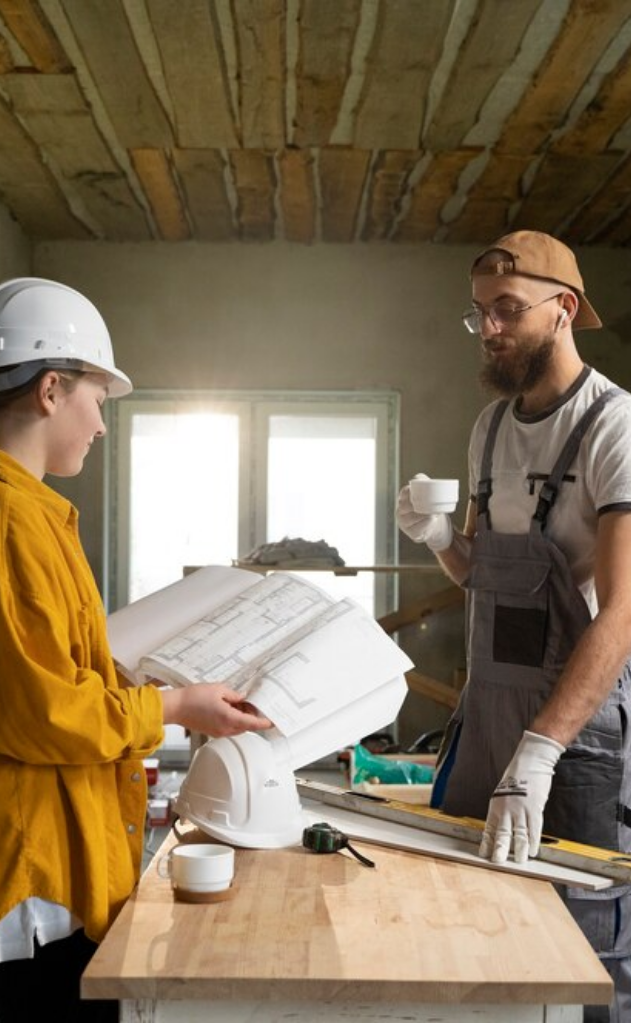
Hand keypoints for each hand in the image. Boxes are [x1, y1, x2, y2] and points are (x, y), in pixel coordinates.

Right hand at [161, 682, 273, 737]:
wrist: (175, 707)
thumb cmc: (193, 697)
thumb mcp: (218, 689)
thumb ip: (234, 695)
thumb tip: (242, 698)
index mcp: (229, 718)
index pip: (252, 724)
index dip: (264, 723)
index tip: (272, 721)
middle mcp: (225, 728)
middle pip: (246, 727)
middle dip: (252, 717)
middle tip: (253, 704)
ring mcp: (218, 732)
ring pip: (237, 728)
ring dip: (242, 718)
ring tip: (239, 703)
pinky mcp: (212, 731)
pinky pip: (228, 728)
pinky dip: (233, 720)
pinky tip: (229, 707)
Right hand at [396, 474, 452, 550]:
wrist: (434, 523)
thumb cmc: (429, 505)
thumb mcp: (427, 492)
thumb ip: (422, 480)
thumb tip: (418, 478)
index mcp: (403, 499)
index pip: (404, 493)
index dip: (411, 491)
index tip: (420, 492)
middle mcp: (400, 511)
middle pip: (405, 506)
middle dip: (416, 504)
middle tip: (429, 503)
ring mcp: (404, 523)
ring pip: (410, 518)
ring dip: (422, 515)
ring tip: (432, 512)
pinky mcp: (411, 533)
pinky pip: (416, 528)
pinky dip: (425, 524)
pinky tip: (431, 520)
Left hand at [479, 730, 564, 863]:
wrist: (530, 762)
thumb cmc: (517, 776)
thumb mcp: (503, 793)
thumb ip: (503, 809)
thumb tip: (503, 825)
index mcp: (495, 805)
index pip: (489, 829)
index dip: (487, 843)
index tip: (484, 854)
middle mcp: (506, 809)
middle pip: (502, 835)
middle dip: (500, 851)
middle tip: (497, 862)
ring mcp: (520, 810)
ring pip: (519, 836)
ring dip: (520, 851)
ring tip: (520, 862)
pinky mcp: (534, 809)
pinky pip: (534, 829)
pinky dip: (534, 842)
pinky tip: (534, 851)